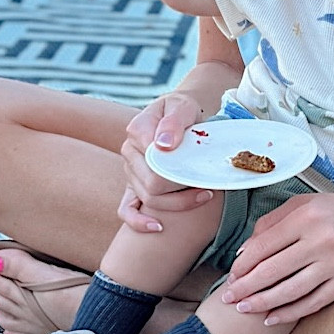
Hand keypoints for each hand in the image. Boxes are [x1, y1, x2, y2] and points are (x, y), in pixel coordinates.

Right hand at [118, 90, 214, 232]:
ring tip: (203, 196)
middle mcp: (129, 152)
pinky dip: (139, 222)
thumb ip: (174, 121)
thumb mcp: (182, 106)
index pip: (153, 161)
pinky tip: (158, 227)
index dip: (178, 170)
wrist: (178, 114)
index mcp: (137, 131)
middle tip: (207, 187)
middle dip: (182, 190)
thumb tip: (163, 146)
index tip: (200, 170)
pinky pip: (126, 210)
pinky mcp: (133, 185)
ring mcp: (130, 171)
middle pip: (152, 184)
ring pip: (148, 198)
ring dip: (178, 203)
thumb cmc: (182, 110)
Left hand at [218, 190, 333, 324]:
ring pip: (290, 290)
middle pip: (272, 271)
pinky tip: (272, 318)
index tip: (232, 275)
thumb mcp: (304, 203)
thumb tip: (245, 252)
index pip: (263, 246)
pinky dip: (290, 313)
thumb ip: (272, 223)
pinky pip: (313, 302)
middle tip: (229, 297)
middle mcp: (320, 240)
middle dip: (245, 287)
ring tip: (244, 309)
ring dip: (262, 303)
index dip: (242, 265)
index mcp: (305, 217)